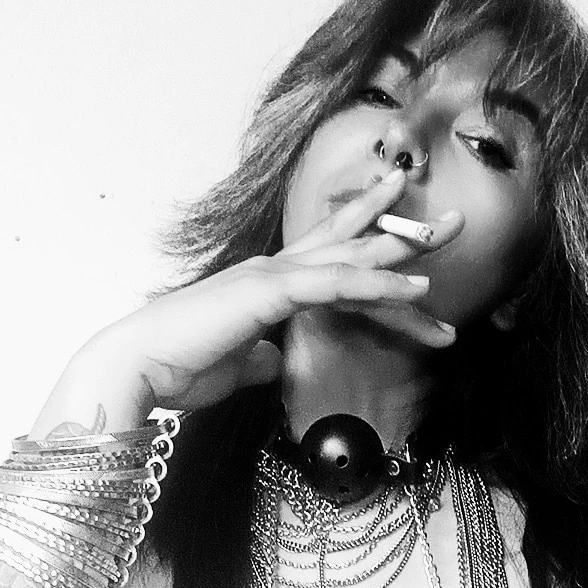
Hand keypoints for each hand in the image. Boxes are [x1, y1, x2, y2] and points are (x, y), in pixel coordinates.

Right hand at [96, 170, 464, 409]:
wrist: (137, 368)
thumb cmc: (178, 368)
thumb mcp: (236, 365)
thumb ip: (260, 356)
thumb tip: (276, 359)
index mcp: (266, 284)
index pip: (329, 262)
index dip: (370, 251)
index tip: (408, 245)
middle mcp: (273, 269)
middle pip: (349, 242)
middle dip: (400, 228)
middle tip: (449, 219)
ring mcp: (272, 276)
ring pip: (350, 256)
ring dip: (402, 247)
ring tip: (448, 235)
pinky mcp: (269, 293)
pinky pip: (335, 284)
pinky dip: (376, 281)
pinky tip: (415, 287)